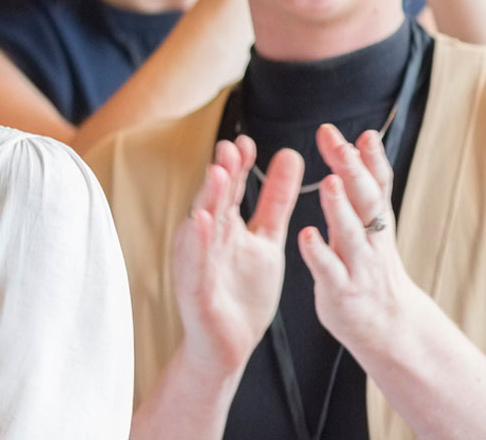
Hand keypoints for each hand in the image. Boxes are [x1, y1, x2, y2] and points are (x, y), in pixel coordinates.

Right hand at [171, 135, 300, 371]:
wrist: (228, 344)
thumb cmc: (243, 292)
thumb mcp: (267, 239)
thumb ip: (276, 199)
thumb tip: (291, 156)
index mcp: (224, 226)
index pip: (230, 188)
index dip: (237, 165)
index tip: (248, 142)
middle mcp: (206, 238)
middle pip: (214, 200)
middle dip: (222, 174)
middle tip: (232, 147)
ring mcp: (197, 261)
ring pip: (201, 225)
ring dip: (207, 199)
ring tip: (218, 174)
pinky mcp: (194, 287)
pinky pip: (195, 261)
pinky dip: (197, 240)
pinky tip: (202, 221)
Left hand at [300, 125, 432, 356]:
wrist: (387, 326)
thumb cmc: (369, 266)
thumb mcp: (372, 225)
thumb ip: (364, 186)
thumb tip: (365, 138)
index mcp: (374, 222)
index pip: (377, 184)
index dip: (370, 159)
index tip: (363, 132)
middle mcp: (370, 240)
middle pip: (366, 201)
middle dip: (354, 171)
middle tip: (339, 142)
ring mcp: (357, 265)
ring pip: (350, 234)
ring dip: (339, 208)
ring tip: (328, 181)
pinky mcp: (340, 290)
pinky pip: (328, 270)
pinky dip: (318, 252)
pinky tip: (306, 235)